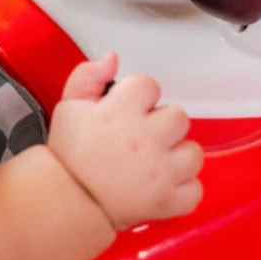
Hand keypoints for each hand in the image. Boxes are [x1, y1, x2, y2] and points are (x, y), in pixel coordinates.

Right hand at [47, 53, 204, 230]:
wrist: (66, 201)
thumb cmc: (69, 155)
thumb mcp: (68, 106)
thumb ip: (89, 75)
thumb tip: (113, 58)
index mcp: (121, 112)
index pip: (149, 85)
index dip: (138, 96)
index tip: (127, 110)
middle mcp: (146, 139)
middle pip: (179, 116)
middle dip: (162, 124)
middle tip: (142, 137)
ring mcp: (160, 172)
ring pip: (194, 152)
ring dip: (178, 156)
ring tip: (155, 162)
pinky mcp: (167, 201)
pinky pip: (195, 190)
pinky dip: (183, 189)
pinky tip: (163, 185)